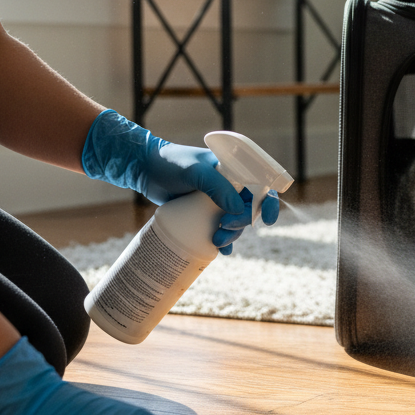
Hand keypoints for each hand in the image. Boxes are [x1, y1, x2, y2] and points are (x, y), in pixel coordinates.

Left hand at [81, 110, 277, 250]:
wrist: (144, 169)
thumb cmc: (171, 163)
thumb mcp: (194, 172)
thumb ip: (217, 186)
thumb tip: (238, 209)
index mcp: (235, 170)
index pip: (261, 185)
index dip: (269, 203)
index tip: (268, 220)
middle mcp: (230, 185)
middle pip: (250, 208)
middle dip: (243, 223)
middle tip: (225, 228)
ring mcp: (218, 200)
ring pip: (236, 222)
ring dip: (232, 234)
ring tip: (216, 241)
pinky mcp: (204, 212)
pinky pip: (220, 228)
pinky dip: (224, 241)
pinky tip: (220, 250)